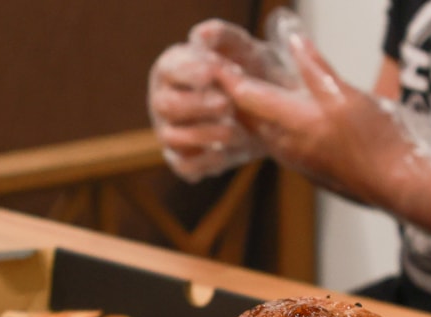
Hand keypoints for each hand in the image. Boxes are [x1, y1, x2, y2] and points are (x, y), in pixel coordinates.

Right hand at [148, 17, 296, 181]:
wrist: (266, 109)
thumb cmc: (247, 72)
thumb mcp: (241, 48)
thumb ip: (222, 36)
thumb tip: (201, 36)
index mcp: (173, 68)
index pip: (171, 69)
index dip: (191, 72)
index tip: (213, 73)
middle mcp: (164, 100)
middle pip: (167, 105)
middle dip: (199, 105)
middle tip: (228, 104)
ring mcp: (171, 132)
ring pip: (174, 138)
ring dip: (207, 134)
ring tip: (236, 130)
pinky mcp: (184, 160)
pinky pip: (185, 167)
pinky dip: (206, 162)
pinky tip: (226, 152)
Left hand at [213, 33, 422, 206]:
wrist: (398, 185)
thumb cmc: (378, 142)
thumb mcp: (347, 95)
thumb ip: (316, 68)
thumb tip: (294, 41)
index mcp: (292, 124)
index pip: (246, 97)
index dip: (226, 76)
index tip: (211, 60)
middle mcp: (287, 146)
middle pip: (246, 118)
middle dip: (230, 95)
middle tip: (219, 73)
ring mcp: (297, 161)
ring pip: (261, 133)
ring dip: (248, 113)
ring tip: (241, 92)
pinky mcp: (310, 170)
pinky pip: (278, 145)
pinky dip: (268, 127)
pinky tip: (277, 118)